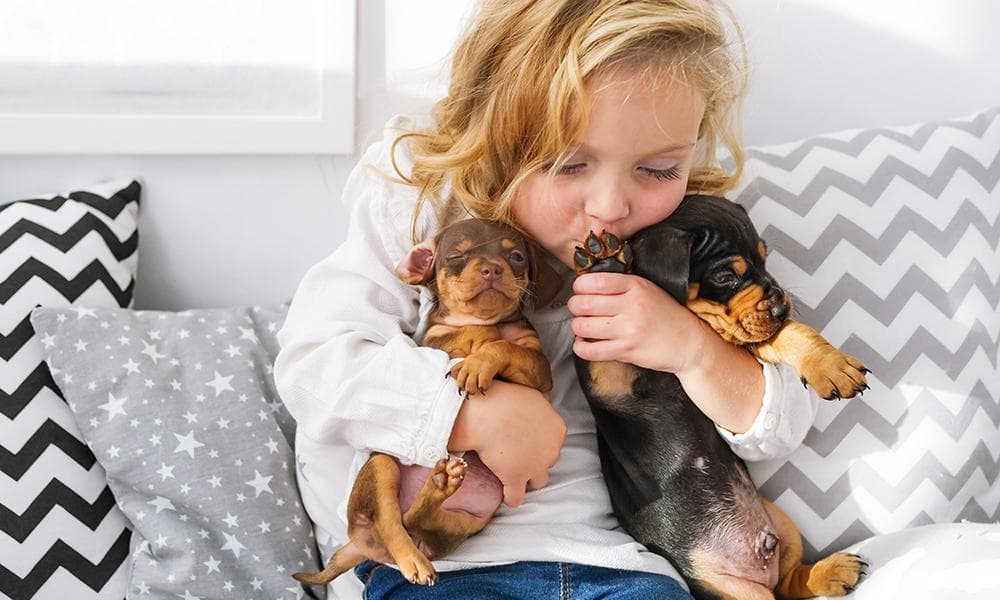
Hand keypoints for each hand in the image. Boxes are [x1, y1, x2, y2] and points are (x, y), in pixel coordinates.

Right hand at [448, 380, 565, 506]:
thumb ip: (541, 404)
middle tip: (517, 452)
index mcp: (557, 429)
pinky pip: (516, 497)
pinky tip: (504, 494)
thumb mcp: (532, 394)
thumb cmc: (504, 398)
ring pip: (538, 480)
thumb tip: (543, 402)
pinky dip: (511, 497)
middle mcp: (551, 450)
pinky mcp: (516, 478)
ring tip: (511, 472)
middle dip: (535, 459)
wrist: (486, 412)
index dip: (538, 442)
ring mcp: (535, 467)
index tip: (524, 440)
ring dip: (527, 477)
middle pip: (547, 461)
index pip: (553, 442)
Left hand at [568, 272, 710, 373]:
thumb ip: (620, 285)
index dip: (579, 286)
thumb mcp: (648, 289)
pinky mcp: (626, 351)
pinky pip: (589, 351)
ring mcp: (628, 330)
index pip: (595, 281)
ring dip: (578, 327)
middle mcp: (631, 306)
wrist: (689, 343)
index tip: (580, 290)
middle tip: (580, 309)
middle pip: (583, 304)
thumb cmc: (666, 315)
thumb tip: (586, 284)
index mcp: (636, 286)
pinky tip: (585, 343)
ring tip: (585, 326)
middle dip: (575, 306)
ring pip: (582, 327)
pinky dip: (581, 348)